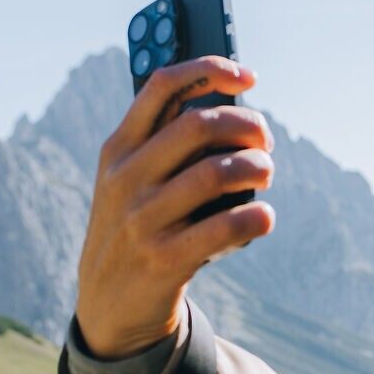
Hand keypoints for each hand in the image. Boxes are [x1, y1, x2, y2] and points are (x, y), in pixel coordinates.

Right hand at [75, 57, 274, 358]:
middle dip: (248, 125)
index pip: (162, 86)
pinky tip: (264, 217)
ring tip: (266, 173)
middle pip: (200, 125)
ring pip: (217, 173)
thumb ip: (164, 144)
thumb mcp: (129, 181)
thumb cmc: (136, 228)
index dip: (210, 70)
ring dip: (257, 167)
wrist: (107, 304)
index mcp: (118, 148)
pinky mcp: (163, 259)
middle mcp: (126, 178)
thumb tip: (233, 110)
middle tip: (266, 141)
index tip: (249, 77)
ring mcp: (142, 219)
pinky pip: (226, 227)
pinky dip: (257, 217)